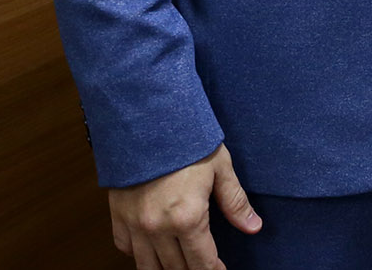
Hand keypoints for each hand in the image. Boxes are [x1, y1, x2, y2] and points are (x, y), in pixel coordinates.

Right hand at [108, 144, 262, 269]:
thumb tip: (252, 226)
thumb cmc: (185, 139)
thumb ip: (235, 201)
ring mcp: (135, 224)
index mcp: (187, 218)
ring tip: (178, 265)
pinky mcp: (118, 214)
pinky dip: (138, 253)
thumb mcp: (219, 167)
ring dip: (165, 269)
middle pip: (176, 269)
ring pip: (148, 266)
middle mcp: (158, 228)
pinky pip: (125, 247)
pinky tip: (150, 248)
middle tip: (202, 265)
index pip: (203, 263)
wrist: (147, 117)